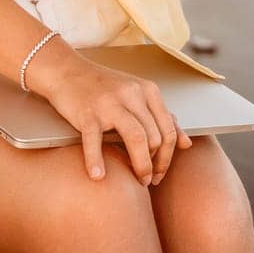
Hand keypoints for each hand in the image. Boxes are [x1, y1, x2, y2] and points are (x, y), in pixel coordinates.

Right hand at [33, 50, 193, 186]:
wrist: (66, 71)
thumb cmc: (103, 87)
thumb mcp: (137, 96)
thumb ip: (162, 117)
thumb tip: (187, 143)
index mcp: (148, 90)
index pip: (168, 129)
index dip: (168, 157)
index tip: (160, 173)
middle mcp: (132, 94)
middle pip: (155, 138)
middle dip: (155, 165)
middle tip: (147, 180)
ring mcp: (110, 103)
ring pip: (137, 139)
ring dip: (140, 165)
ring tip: (137, 181)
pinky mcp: (87, 112)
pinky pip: (95, 141)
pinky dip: (96, 161)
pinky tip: (98, 176)